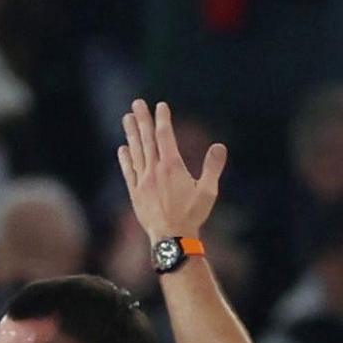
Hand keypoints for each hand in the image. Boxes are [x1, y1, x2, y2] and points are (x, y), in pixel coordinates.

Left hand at [115, 98, 224, 248]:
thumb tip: (220, 146)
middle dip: (142, 120)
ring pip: (136, 152)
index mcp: (172, 167)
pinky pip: (129, 172)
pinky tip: (122, 149)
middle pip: (147, 140)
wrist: (171, 238)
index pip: (166, 136)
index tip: (160, 106)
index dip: (162, 120)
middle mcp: (154, 171)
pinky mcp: (135, 193)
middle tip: (136, 104)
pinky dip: (125, 159)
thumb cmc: (192, 215)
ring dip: (132, 134)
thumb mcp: (208, 190)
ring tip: (126, 118)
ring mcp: (143, 182)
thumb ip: (212, 167)